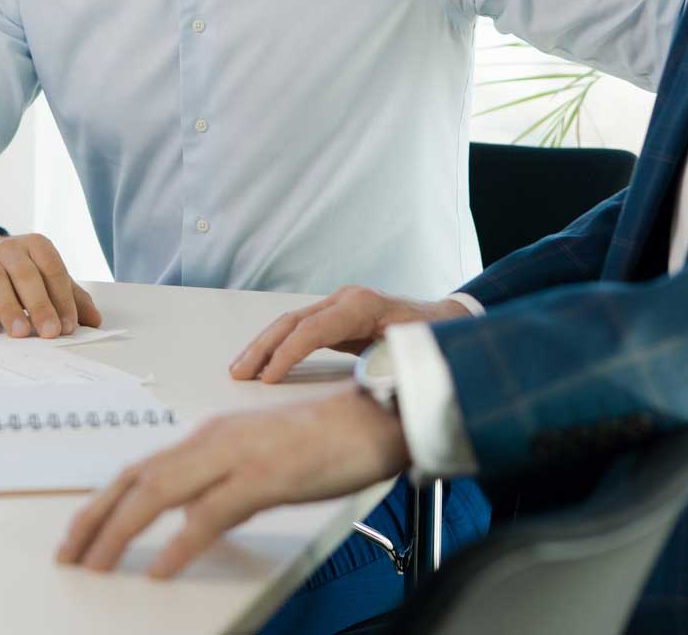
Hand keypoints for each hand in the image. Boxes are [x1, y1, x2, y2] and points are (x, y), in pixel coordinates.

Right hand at [0, 229, 101, 338]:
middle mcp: (8, 248)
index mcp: (35, 245)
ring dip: (9, 307)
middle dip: (39, 304)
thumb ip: (70, 297)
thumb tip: (95, 321)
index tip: (68, 326)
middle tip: (49, 332)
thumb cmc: (16, 272)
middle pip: (25, 273)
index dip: (62, 298)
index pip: (52, 269)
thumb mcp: (45, 279)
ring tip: (20, 333)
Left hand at [57, 389, 408, 577]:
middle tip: (69, 553)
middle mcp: (214, 438)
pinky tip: (162, 567)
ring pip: (161, 492)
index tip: (78, 533)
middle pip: (137, 479)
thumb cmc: (325, 441)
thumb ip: (221, 481)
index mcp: (210, 434)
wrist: (377, 417)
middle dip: (95, 518)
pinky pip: (212, 513)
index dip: (102, 502)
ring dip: (121, 531)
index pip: (139, 467)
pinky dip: (181, 543)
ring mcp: (238, 455)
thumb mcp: (259, 459)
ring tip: (96, 564)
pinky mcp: (267, 476)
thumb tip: (187, 515)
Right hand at [229, 284, 468, 382]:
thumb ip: (389, 365)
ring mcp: (340, 305)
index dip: (287, 355)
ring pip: (291, 323)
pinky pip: (301, 330)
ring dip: (263, 345)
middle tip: (239, 372)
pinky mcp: (338, 318)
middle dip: (263, 347)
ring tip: (240, 369)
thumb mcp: (415, 351)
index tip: (268, 380)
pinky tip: (264, 363)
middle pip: (293, 321)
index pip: (313, 330)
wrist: (447, 321)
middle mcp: (346, 299)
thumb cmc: (435, 339)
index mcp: (363, 306)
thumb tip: (369, 388)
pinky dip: (279, 346)